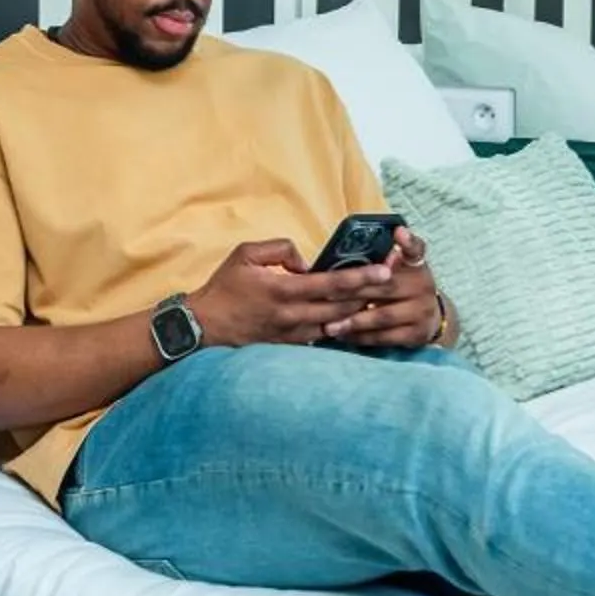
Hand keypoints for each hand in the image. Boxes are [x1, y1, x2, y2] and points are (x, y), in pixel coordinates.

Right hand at [188, 239, 394, 348]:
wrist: (203, 327)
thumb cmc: (223, 288)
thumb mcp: (245, 254)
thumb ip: (281, 250)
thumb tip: (307, 262)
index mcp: (283, 289)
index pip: (332, 284)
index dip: (362, 278)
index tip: (385, 272)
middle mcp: (292, 315)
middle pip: (343, 306)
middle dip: (369, 295)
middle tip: (391, 284)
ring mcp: (292, 334)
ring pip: (336, 324)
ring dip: (357, 313)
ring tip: (377, 300)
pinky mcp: (289, 346)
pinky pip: (322, 336)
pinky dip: (339, 327)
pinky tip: (351, 319)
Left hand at [324, 226, 447, 351]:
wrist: (432, 318)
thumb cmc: (404, 287)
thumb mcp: (401, 268)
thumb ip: (385, 257)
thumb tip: (355, 248)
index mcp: (416, 265)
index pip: (416, 249)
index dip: (408, 241)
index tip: (398, 232)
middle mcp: (423, 286)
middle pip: (385, 288)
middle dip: (354, 292)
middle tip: (326, 296)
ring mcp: (421, 311)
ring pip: (383, 317)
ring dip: (354, 322)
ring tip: (330, 325)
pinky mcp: (416, 334)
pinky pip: (385, 338)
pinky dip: (363, 338)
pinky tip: (344, 336)